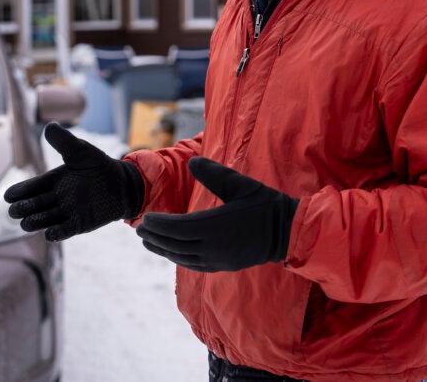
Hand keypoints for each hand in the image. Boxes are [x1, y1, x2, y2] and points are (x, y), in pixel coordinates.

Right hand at [4, 123, 143, 241]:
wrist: (123, 183)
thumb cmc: (99, 166)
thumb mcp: (82, 152)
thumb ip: (65, 142)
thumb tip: (49, 126)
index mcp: (51, 181)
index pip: (26, 189)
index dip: (17, 192)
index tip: (10, 195)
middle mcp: (54, 198)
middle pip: (28, 207)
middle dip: (20, 209)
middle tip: (17, 209)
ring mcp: (64, 213)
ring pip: (40, 221)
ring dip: (33, 222)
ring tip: (29, 221)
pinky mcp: (77, 224)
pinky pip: (60, 232)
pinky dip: (54, 234)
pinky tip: (50, 232)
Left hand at [136, 157, 298, 271]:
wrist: (287, 231)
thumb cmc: (264, 204)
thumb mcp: (239, 184)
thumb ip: (214, 173)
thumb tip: (191, 161)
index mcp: (215, 226)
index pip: (178, 228)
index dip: (159, 224)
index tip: (145, 219)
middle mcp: (213, 247)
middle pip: (176, 245)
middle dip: (156, 237)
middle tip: (139, 230)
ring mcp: (218, 259)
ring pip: (182, 257)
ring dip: (163, 250)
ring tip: (148, 242)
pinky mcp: (224, 265)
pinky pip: (194, 264)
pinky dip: (179, 258)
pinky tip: (172, 253)